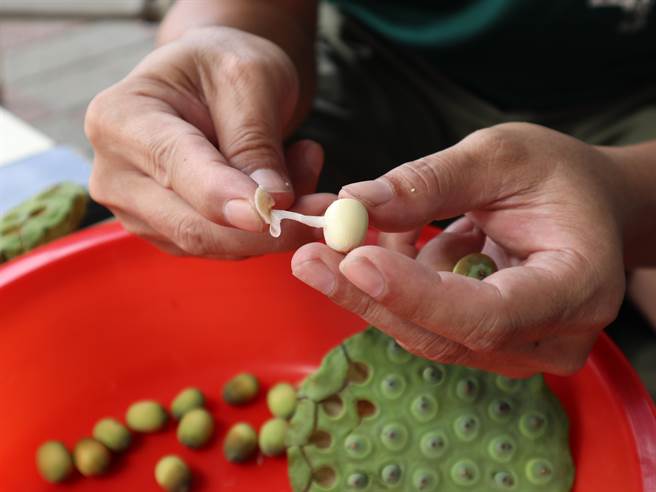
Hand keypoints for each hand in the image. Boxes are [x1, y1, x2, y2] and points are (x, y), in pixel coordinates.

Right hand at [85, 26, 330, 257]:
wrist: (210, 85)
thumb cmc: (224, 69)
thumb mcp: (249, 78)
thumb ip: (255, 139)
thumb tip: (271, 202)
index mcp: (122, 118)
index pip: (174, 165)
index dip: (224, 195)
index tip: (273, 212)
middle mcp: (115, 172)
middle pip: (189, 224)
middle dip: (265, 227)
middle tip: (325, 208)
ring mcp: (136, 211)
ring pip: (212, 244)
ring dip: (272, 224)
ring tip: (305, 165)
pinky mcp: (165, 233)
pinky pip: (221, 248)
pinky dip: (262, 228)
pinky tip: (283, 187)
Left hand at [292, 123, 626, 376]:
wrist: (585, 206)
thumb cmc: (557, 176)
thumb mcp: (500, 156)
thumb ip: (430, 182)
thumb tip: (354, 202)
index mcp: (578, 288)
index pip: (488, 314)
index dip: (416, 294)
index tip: (355, 259)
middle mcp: (554, 338)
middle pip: (445, 336)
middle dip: (370, 295)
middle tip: (308, 257)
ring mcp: (520, 350)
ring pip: (427, 335)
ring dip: (373, 287)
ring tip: (342, 235)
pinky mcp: (488, 346)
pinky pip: (425, 325)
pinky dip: (394, 285)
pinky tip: (384, 244)